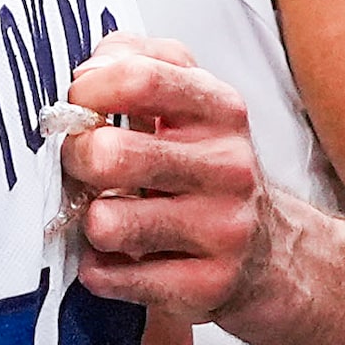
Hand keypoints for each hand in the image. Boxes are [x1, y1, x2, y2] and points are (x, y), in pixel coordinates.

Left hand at [60, 34, 270, 325]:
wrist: (269, 252)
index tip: (78, 104)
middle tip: (82, 167)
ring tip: (107, 215)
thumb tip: (87, 69)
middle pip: (110, 154)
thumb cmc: (205, 165)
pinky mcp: (206, 285)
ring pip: (107, 223)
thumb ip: (135, 60)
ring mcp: (221, 228)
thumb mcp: (187, 97)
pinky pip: (113, 276)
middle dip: (75, 160)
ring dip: (88, 221)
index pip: (138, 79)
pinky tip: (117, 258)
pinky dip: (100, 270)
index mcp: (219, 109)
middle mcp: (228, 166)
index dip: (87, 91)